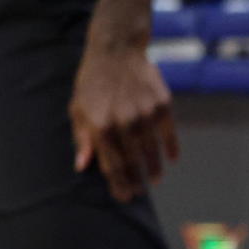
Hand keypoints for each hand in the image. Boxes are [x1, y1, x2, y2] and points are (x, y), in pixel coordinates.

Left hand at [69, 41, 179, 202]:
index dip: (118, 183)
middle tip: (137, 192)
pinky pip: (169, 133)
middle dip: (135, 181)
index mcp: (99, 126)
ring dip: (154, 169)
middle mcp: (123, 122)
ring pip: (152, 150)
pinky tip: (171, 160)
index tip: (123, 196)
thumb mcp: (78, 108)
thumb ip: (82, 138)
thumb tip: (82, 165)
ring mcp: (144, 113)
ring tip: (154, 181)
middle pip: (133, 161)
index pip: (111, 164)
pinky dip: (171, 149)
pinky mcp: (162, 104)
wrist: (115, 51)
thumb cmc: (91, 83)